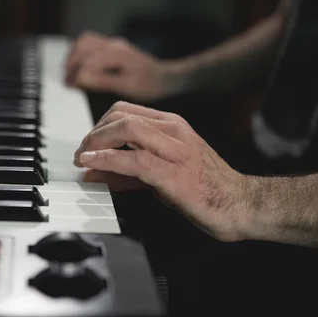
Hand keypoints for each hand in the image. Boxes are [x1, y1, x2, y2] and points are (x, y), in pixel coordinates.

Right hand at [64, 31, 186, 101]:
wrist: (165, 78)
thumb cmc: (149, 85)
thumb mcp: (127, 86)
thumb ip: (103, 81)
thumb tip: (81, 79)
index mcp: (117, 53)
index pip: (88, 60)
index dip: (77, 74)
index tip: (71, 87)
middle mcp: (113, 45)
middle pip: (82, 46)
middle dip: (72, 64)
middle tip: (68, 82)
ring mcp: (112, 44)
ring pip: (84, 42)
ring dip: (74, 57)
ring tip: (71, 75)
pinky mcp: (112, 48)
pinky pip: (90, 44)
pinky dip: (80, 55)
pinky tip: (79, 69)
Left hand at [73, 101, 251, 241]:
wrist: (237, 206)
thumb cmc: (201, 189)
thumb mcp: (158, 175)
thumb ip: (126, 172)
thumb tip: (93, 173)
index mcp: (171, 125)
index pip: (125, 110)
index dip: (98, 125)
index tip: (86, 145)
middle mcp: (174, 130)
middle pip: (121, 115)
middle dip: (93, 133)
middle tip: (80, 154)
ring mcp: (175, 149)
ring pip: (126, 129)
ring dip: (96, 143)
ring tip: (83, 159)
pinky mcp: (173, 173)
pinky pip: (134, 160)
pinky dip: (107, 160)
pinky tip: (92, 165)